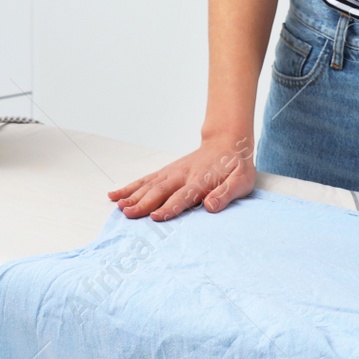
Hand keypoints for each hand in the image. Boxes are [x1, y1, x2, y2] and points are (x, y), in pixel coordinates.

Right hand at [106, 133, 255, 220]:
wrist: (227, 142)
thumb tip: (211, 206)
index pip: (183, 197)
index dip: (169, 207)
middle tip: (128, 214)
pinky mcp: (166, 171)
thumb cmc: (236, 166)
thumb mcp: (241, 181)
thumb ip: (226, 194)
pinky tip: (116, 194)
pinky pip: (146, 179)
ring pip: (149, 184)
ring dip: (133, 195)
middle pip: (160, 190)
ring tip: (119, 206)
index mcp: (201, 181)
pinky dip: (130, 187)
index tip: (156, 217)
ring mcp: (172, 172)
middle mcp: (182, 176)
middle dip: (143, 203)